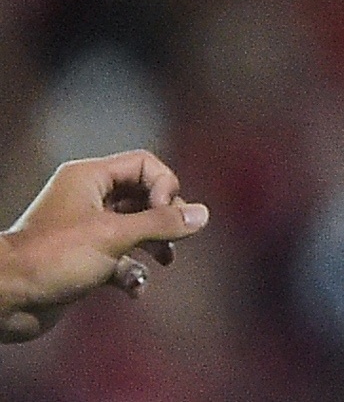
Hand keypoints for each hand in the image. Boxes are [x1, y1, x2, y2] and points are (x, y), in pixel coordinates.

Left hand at [0, 152, 208, 340]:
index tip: (166, 211)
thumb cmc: (55, 257)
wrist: (6, 299)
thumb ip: (162, 223)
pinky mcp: (82, 260)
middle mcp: (87, 199)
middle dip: (163, 218)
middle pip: (143, 196)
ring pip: (134, 228)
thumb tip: (203, 215)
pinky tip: (135, 289)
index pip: (144, 164)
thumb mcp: (115, 235)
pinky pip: (119, 258)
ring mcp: (85, 230)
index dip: (164, 184)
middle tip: (174, 237)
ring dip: (153, 245)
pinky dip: (132, 271)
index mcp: (90, 178)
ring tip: (166, 260)